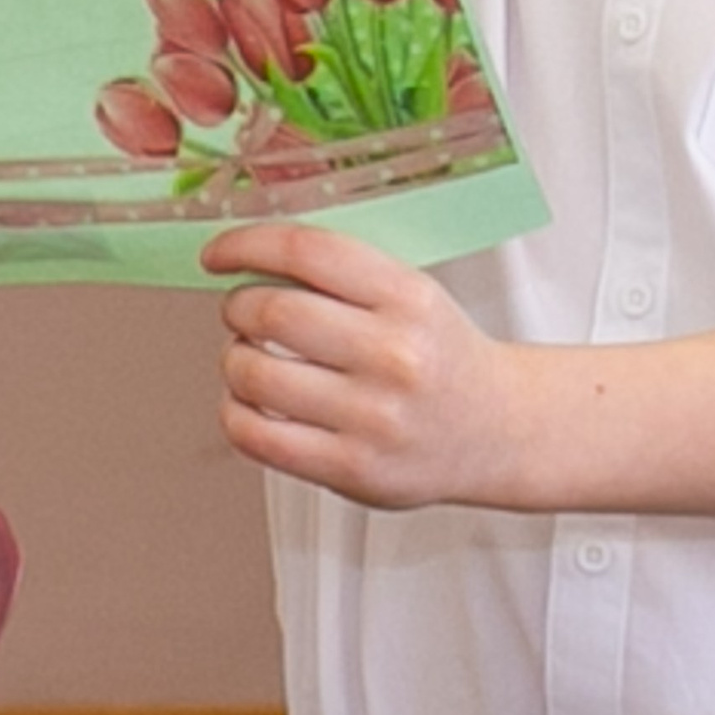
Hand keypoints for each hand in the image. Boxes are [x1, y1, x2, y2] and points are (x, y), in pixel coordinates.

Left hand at [201, 223, 536, 510]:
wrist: (495, 431)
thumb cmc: (441, 356)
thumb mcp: (413, 293)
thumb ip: (341, 276)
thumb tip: (250, 261)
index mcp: (408, 297)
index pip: (307, 253)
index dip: (246, 245)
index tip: (219, 254)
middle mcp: (393, 356)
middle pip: (273, 312)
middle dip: (237, 306)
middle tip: (240, 310)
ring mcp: (372, 418)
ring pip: (255, 374)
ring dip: (233, 358)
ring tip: (249, 357)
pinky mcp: (352, 470)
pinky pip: (258, 436)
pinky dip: (236, 412)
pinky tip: (251, 403)